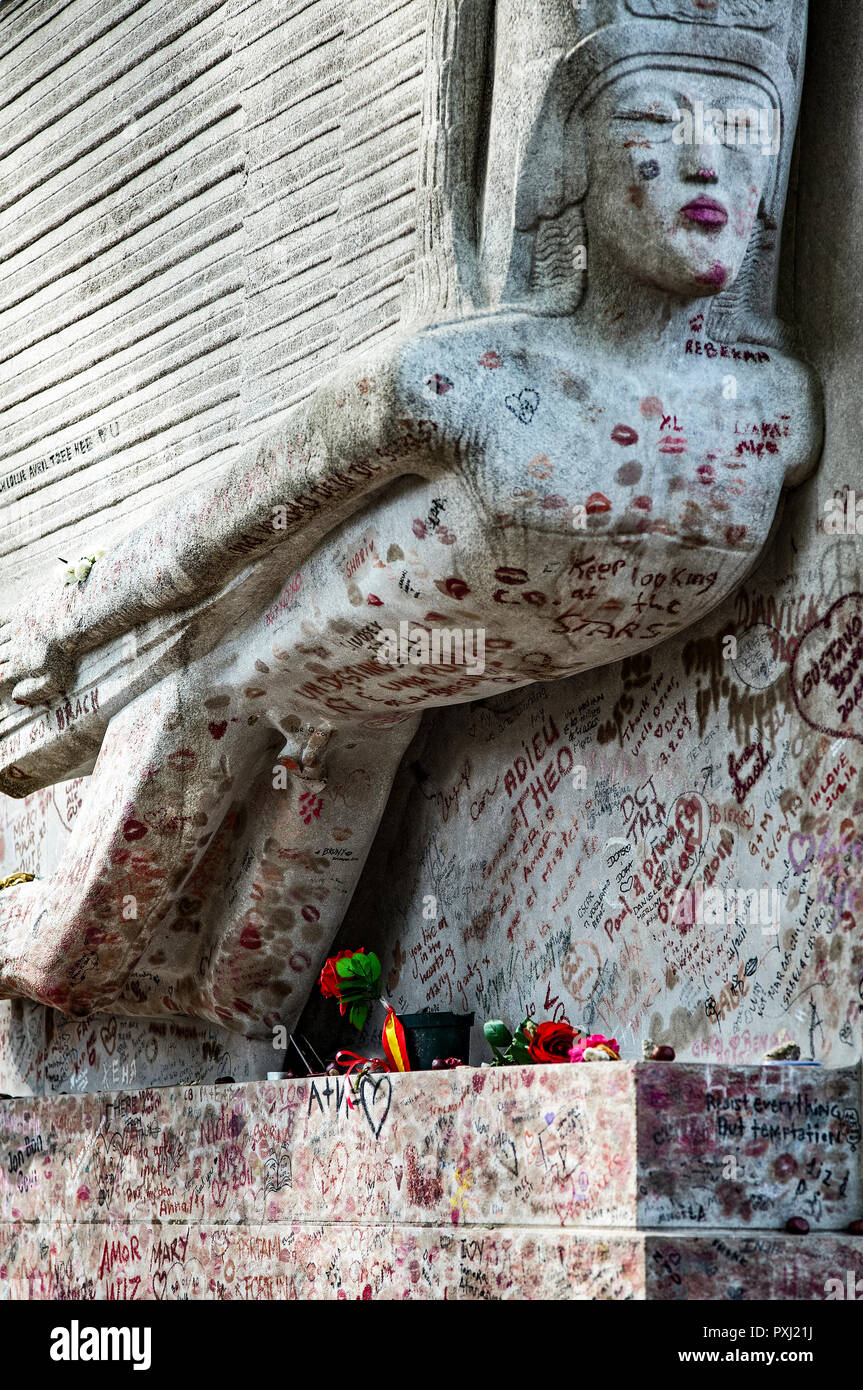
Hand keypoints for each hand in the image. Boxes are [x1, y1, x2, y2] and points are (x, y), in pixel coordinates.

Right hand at [0, 585, 78, 709]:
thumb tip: (15, 697)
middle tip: (1, 663)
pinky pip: (3, 620)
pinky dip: (0, 626)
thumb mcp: (54, 681)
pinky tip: (1, 629)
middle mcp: (14, 649)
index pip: (1, 677)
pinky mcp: (22, 611)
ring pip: (0, 639)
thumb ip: (33, 691)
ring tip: (1, 650)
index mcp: (20, 667)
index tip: (1, 680)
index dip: (0, 680)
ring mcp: (16, 629)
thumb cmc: (66, 654)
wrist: (70, 621)